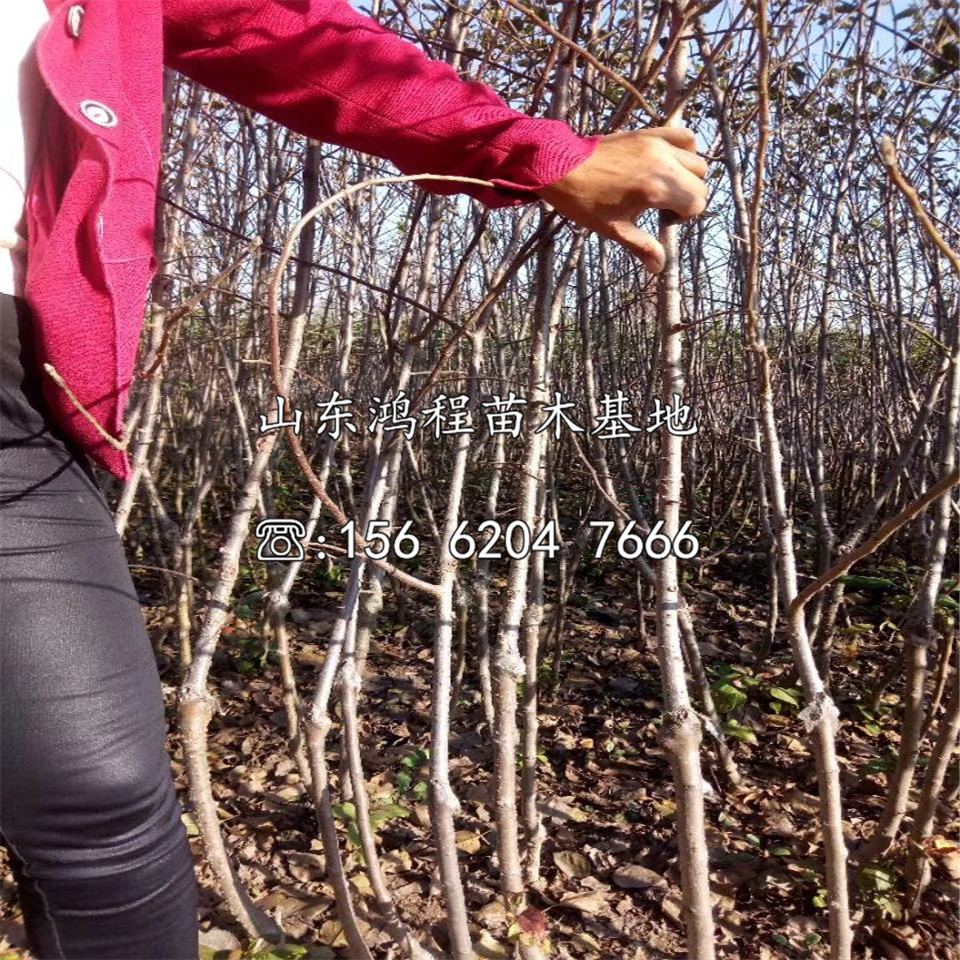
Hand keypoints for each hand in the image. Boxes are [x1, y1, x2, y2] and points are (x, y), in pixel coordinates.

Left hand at [536, 127, 708, 273]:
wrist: (560, 166)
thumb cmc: (585, 201)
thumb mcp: (615, 229)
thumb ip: (642, 247)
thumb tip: (658, 268)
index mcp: (657, 189)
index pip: (697, 202)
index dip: (684, 216)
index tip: (663, 219)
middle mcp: (664, 163)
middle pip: (700, 182)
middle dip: (688, 198)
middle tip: (662, 206)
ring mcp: (658, 144)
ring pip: (696, 160)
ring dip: (688, 176)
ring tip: (666, 185)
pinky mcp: (649, 133)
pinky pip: (683, 137)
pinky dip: (685, 150)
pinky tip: (669, 163)